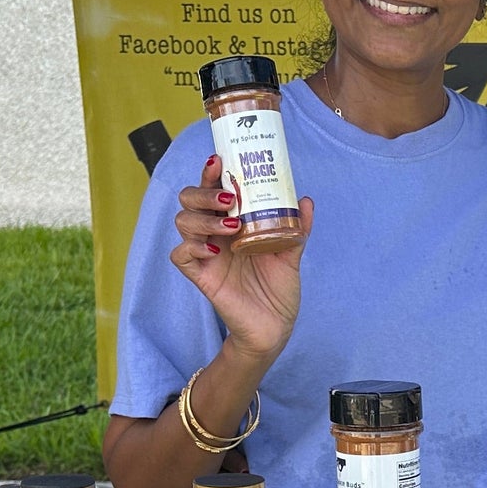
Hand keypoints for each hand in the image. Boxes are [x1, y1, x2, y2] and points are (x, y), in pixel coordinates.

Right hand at [170, 153, 313, 363]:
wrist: (274, 327)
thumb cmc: (278, 289)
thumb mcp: (291, 253)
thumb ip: (296, 227)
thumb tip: (305, 200)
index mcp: (232, 222)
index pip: (213, 190)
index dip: (210, 173)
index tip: (219, 160)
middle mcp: (214, 234)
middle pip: (189, 200)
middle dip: (203, 193)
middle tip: (228, 199)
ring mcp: (205, 254)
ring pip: (183, 222)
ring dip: (203, 218)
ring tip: (231, 225)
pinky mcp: (200, 276)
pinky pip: (180, 255)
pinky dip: (192, 248)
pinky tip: (214, 251)